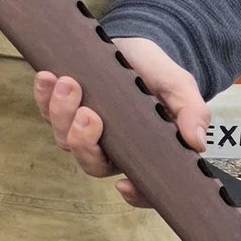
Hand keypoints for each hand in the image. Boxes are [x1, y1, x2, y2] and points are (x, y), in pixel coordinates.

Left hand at [35, 36, 205, 209]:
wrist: (135, 45)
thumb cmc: (158, 73)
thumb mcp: (180, 88)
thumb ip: (192, 112)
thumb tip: (196, 142)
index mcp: (143, 151)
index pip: (142, 186)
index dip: (135, 195)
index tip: (123, 185)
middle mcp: (111, 147)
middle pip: (92, 163)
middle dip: (85, 142)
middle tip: (90, 114)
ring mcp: (82, 129)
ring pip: (64, 137)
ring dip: (62, 113)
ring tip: (69, 83)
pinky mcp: (63, 108)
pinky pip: (45, 110)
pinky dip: (43, 96)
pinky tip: (48, 77)